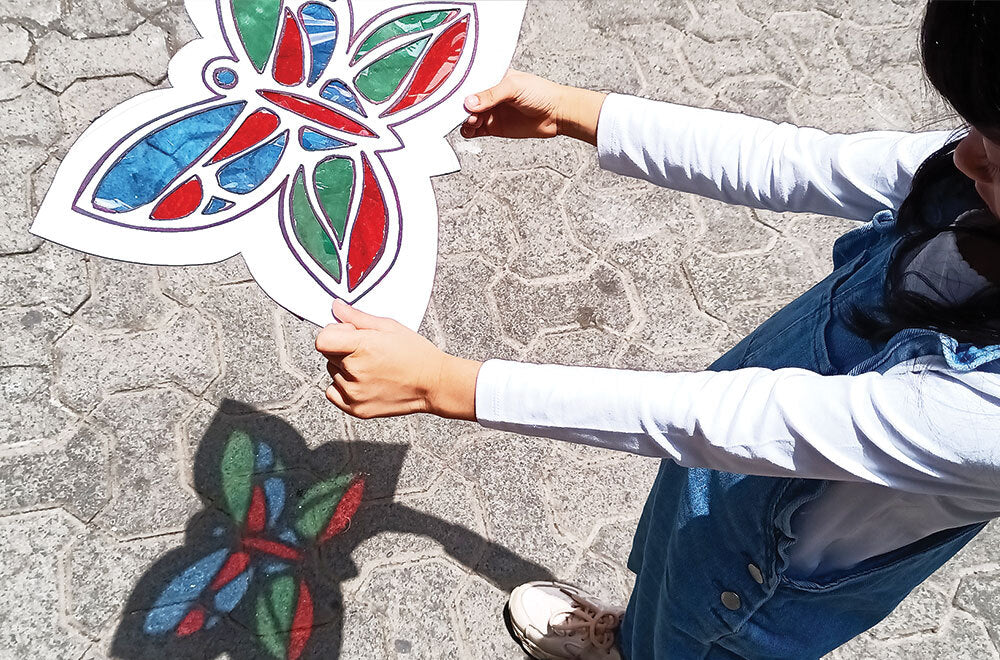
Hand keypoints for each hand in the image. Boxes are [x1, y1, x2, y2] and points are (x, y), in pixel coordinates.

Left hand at [316, 300, 480, 419]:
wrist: (434, 384)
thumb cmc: (416, 354)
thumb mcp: (389, 327)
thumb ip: (358, 318)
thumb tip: (336, 307)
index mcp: (363, 347)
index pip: (322, 340)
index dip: (333, 333)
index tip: (347, 334)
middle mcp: (355, 372)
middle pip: (328, 354)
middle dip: (342, 349)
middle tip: (368, 351)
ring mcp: (355, 393)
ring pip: (332, 372)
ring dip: (345, 368)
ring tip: (371, 367)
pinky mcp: (356, 409)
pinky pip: (333, 392)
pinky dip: (343, 387)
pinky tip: (364, 381)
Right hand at [461, 69, 607, 144]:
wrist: (557, 114)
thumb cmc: (541, 93)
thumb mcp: (514, 87)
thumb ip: (491, 95)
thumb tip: (470, 102)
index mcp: (492, 77)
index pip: (469, 82)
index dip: (459, 88)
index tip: (454, 95)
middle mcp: (488, 94)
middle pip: (465, 101)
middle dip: (460, 107)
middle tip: (465, 111)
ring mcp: (490, 111)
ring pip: (467, 116)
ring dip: (464, 120)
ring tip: (472, 121)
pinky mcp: (493, 127)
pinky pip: (474, 130)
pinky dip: (468, 131)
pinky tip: (471, 129)